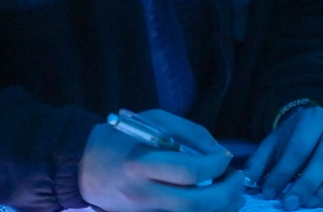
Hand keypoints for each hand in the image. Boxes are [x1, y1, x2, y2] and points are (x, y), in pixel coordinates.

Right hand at [79, 109, 244, 211]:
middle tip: (239, 181)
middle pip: (194, 204)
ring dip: (220, 209)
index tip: (225, 158)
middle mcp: (142, 193)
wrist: (84, 167)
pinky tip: (214, 205)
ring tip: (234, 195)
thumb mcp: (152, 121)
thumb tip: (219, 153)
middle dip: (226, 194)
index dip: (215, 165)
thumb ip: (188, 132)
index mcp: (141, 163)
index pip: (187, 171)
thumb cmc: (120, 138)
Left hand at [242, 106, 322, 210]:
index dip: (283, 172)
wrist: (318, 125)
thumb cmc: (294, 138)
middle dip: (305, 185)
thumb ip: (260, 161)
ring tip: (313, 205)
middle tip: (289, 204)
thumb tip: (248, 181)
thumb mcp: (274, 142)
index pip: (298, 148)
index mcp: (313, 120)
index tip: (269, 192)